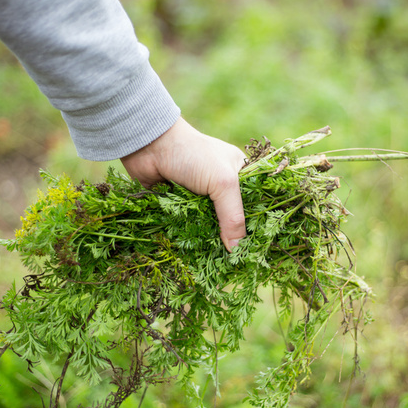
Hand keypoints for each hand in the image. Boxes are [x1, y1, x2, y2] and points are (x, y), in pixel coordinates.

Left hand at [120, 117, 246, 250]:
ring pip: (210, 225)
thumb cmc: (192, 154)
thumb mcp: (223, 183)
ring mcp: (199, 196)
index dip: (256, 224)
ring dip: (209, 239)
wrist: (149, 146)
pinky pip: (189, 225)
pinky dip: (190, 236)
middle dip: (232, 237)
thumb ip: (233, 216)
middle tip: (237, 261)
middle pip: (232, 219)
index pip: (254, 204)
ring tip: (216, 261)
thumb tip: (237, 250)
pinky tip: (195, 251)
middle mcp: (221, 187)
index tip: (258, 247)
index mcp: (239, 175)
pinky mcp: (180, 205)